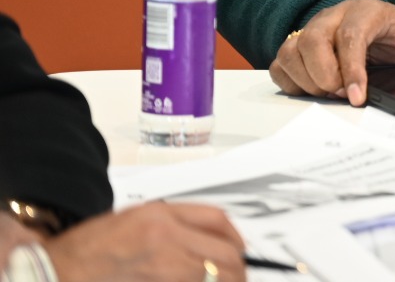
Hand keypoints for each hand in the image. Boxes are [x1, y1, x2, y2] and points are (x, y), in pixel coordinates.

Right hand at [48, 203, 244, 281]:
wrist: (56, 272)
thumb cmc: (88, 249)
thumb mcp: (136, 218)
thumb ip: (176, 223)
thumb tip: (211, 236)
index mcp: (160, 217)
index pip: (219, 221)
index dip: (236, 237)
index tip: (240, 248)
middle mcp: (166, 241)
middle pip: (226, 255)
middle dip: (237, 268)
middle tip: (237, 274)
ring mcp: (163, 271)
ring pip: (214, 277)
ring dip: (225, 281)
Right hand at [269, 0, 394, 106]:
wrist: (383, 26)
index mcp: (368, 11)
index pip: (351, 35)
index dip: (351, 69)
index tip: (357, 98)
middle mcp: (334, 16)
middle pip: (313, 42)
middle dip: (326, 76)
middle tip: (343, 96)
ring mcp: (312, 29)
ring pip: (292, 52)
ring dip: (308, 81)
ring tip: (331, 94)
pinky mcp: (298, 45)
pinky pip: (280, 64)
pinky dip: (291, 82)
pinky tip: (313, 90)